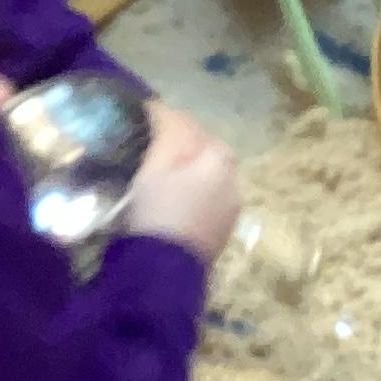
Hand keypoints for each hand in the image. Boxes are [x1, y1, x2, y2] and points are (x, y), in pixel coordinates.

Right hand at [119, 104, 240, 261]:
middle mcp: (232, 184)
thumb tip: (160, 109)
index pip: (194, 128)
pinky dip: (193, 196)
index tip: (148, 119)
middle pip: (210, 154)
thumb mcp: (154, 167)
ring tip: (162, 175)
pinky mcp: (220, 236)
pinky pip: (209, 204)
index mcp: (218, 162)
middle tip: (155, 146)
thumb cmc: (155, 212)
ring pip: (212, 180)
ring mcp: (229, 213)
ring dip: (192, 172)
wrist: (161, 272)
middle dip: (186, 146)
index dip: (170, 120)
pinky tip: (172, 203)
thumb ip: (164, 133)